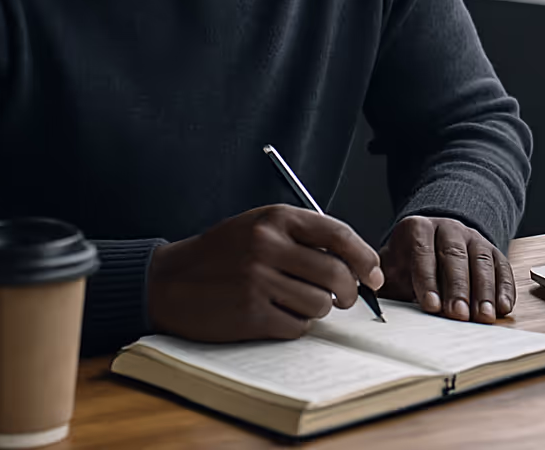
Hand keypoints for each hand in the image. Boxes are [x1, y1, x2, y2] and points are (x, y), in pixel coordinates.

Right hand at [147, 205, 383, 341]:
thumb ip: (304, 235)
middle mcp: (268, 246)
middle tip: (344, 297)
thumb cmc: (223, 252)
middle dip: (349, 291)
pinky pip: (296, 326)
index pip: (338, 234)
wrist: (169, 280)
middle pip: (335, 274)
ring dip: (319, 309)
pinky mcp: (249, 315)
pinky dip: (296, 324)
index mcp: (276, 218)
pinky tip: (278, 313)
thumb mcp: (261, 225)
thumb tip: (354, 262)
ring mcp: (258, 281)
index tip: (376, 274)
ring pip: (320, 304)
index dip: (364, 256)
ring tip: (299, 301)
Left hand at [379, 216, 514, 323]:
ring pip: (481, 259)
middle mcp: (448, 227)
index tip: (431, 306)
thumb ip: (383, 283)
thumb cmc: (407, 264)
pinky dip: (504, 287)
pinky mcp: (492, 249)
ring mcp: (472, 236)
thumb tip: (371, 305)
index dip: (427, 279)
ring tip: (484, 316)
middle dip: (457, 287)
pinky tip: (503, 307)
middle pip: (455, 255)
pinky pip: (501, 265)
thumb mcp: (391, 268)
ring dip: (484, 290)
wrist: (431, 241)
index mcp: (418, 228)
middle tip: (458, 314)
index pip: (423, 251)